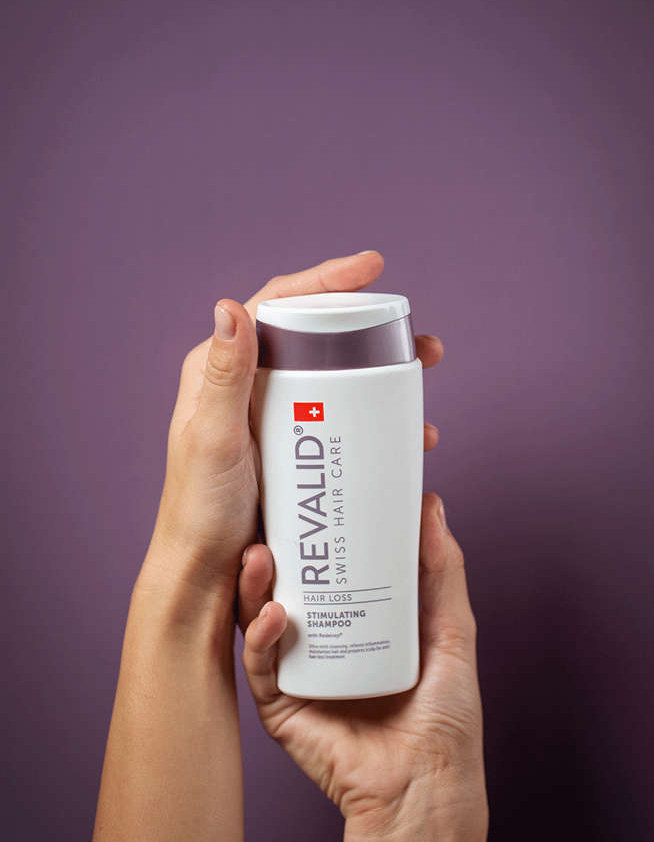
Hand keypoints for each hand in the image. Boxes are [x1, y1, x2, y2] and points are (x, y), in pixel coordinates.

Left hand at [137, 251, 442, 608]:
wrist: (204, 572)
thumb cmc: (200, 509)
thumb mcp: (213, 439)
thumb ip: (224, 376)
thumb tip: (230, 306)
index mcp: (222, 369)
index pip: (278, 305)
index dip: (327, 280)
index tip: (372, 269)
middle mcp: (248, 384)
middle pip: (316, 336)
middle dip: (371, 329)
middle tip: (420, 343)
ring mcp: (272, 415)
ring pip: (334, 375)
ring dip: (380, 373)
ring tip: (422, 385)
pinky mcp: (292, 446)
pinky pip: (338, 414)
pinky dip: (373, 414)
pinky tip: (404, 433)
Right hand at [238, 495, 487, 841]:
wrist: (426, 786)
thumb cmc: (445, 716)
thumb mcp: (451, 630)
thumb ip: (443, 571)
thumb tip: (431, 505)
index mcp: (357, 620)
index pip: (324, 566)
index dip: (309, 531)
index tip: (303, 494)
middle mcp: (323, 641)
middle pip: (284, 585)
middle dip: (270, 551)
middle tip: (269, 520)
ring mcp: (298, 671)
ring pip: (260, 618)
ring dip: (253, 585)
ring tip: (260, 557)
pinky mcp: (281, 705)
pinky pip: (260, 665)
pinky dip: (260, 638)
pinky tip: (273, 615)